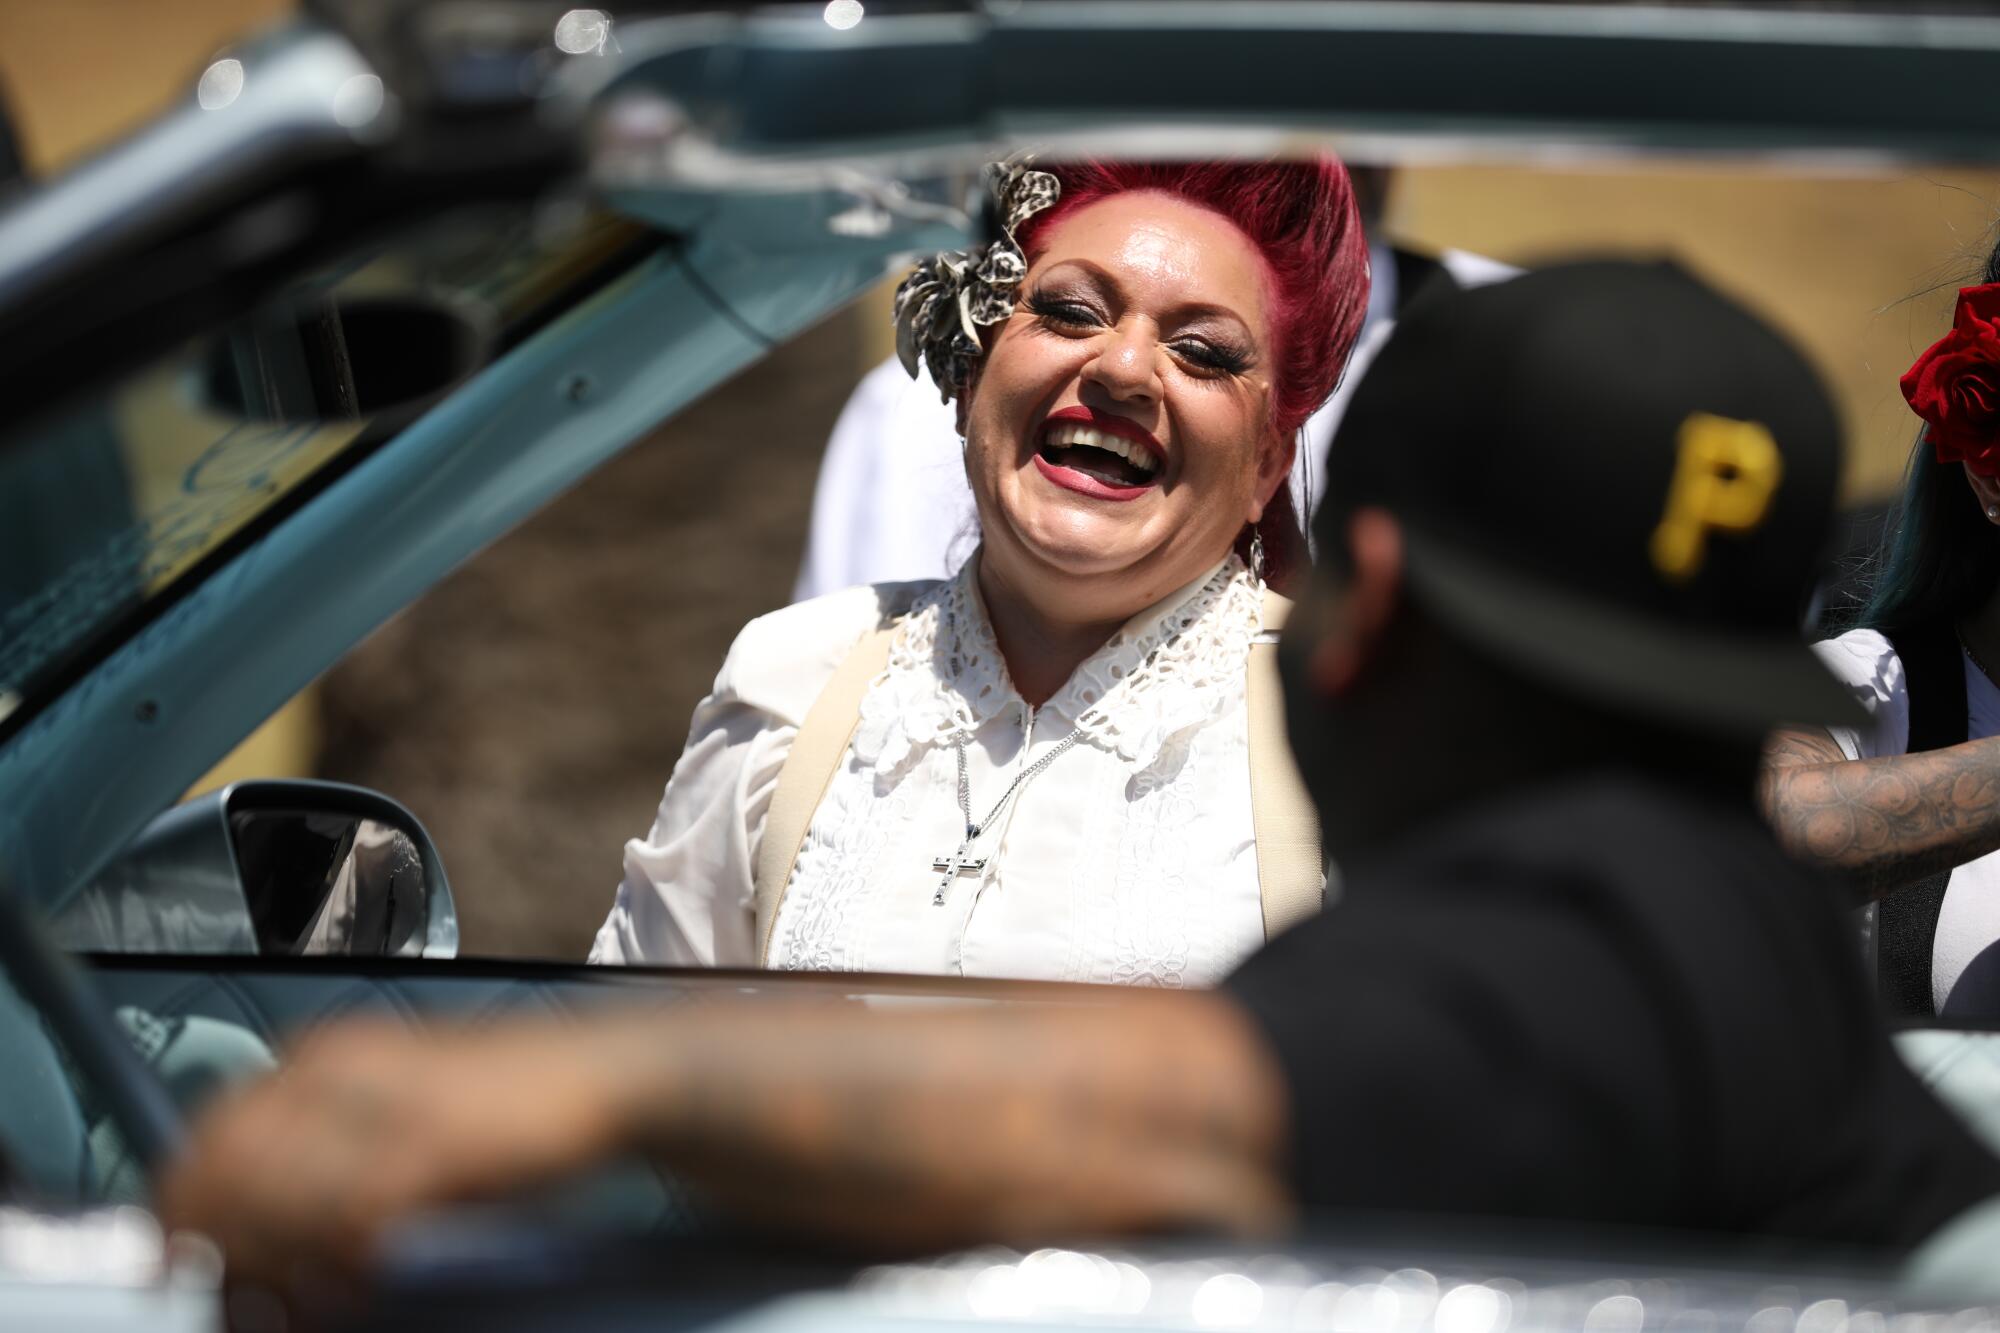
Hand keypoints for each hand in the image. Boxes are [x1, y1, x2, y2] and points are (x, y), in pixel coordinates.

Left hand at [158, 1016, 630, 1288]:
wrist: (605, 1075)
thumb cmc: (508, 1104)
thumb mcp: (400, 1106)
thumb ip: (325, 1145)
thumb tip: (248, 1213)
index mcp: (327, 1054)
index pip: (212, 1130)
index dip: (184, 1206)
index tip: (183, 1263)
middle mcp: (342, 1069)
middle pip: (226, 1162)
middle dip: (214, 1243)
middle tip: (235, 1301)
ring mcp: (385, 1106)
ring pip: (273, 1193)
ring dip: (266, 1264)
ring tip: (289, 1306)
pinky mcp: (432, 1148)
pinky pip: (344, 1217)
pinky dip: (332, 1264)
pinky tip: (350, 1284)